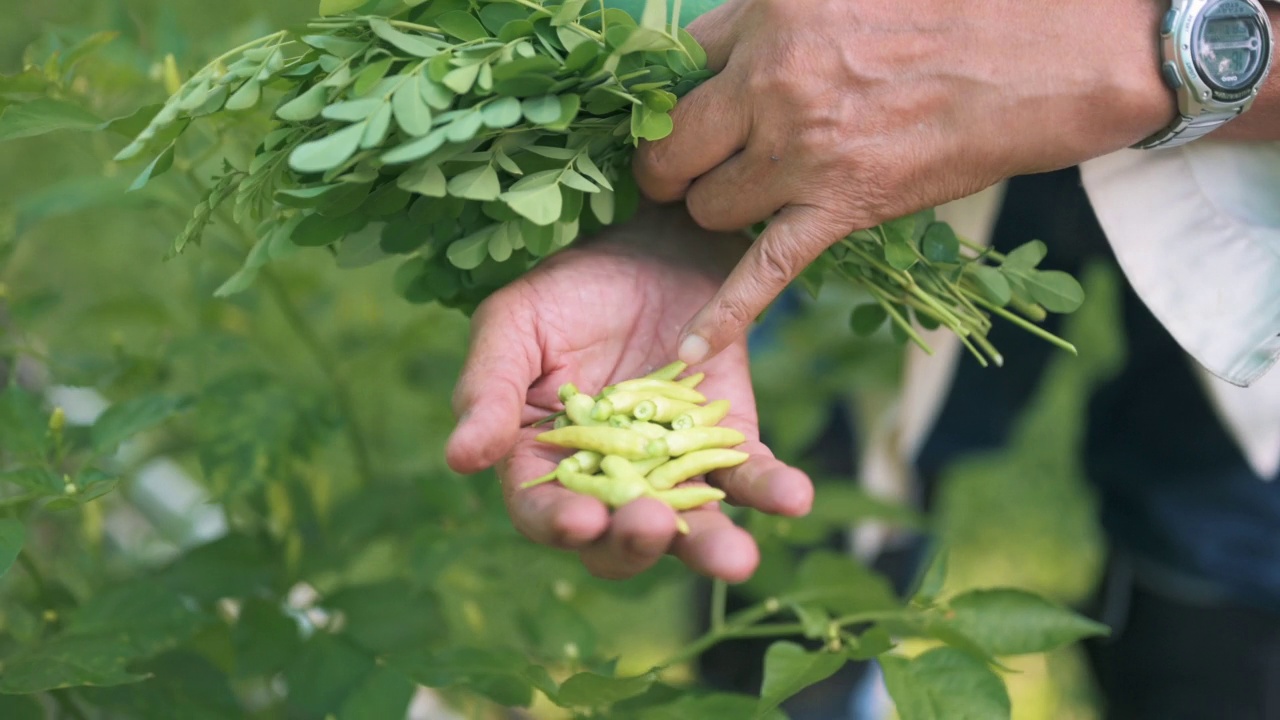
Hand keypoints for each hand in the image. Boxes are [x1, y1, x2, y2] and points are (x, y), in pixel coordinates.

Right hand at [444, 205, 812, 582]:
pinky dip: (771, 490)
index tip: (579, 520)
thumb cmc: (567, 285)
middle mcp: (610, 479)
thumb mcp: (514, 323)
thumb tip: (460, 459)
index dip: (558, 523)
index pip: (543, 510)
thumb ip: (486, 389)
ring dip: (710, 546)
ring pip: (689, 525)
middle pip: (618, 539)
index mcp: (545, 460)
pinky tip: (793, 498)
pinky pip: (750, 476)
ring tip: (735, 557)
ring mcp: (673, 466)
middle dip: (634, 542)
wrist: (650, 239)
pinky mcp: (730, 441)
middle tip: (649, 525)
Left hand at [634, 0, 1171, 364]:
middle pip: (674, 140)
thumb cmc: (963, 7)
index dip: (687, 89)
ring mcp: (806, 150)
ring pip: (706, 203)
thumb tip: (747, 49)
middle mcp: (774, 80)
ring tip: (749, 195)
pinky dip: (726, 314)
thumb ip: (791, 13)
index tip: (694, 104)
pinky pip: (764, 270)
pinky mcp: (844, 207)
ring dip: (716, 205)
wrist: (1051, 55)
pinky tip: (691, 351)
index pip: (683, 62)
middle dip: (673, 159)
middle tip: (685, 166)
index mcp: (773, 11)